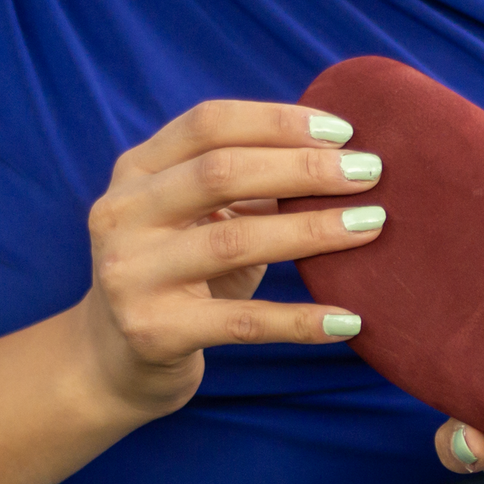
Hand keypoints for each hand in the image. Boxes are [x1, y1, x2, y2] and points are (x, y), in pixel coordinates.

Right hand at [76, 100, 386, 417]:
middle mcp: (124, 215)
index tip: (344, 131)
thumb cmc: (178, 279)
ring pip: (236, 241)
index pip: (209, 124)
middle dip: (305, 168)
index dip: (278, 121)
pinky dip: (301, 321)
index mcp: (136, 172)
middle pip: (222, 173)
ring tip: (371, 225)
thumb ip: (246, 187)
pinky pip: (244, 322)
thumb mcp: (199, 222)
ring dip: (312, 230)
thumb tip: (338, 156)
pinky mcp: (155, 332)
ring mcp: (133, 274)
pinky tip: (349, 320)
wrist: (112, 363)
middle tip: (370, 173)